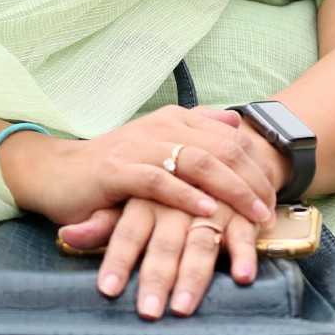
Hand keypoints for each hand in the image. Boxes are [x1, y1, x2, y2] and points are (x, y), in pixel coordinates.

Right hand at [0, 105, 285, 231]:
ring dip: (231, 190)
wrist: (56, 173)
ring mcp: (138, 146)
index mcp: (174, 120)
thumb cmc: (113, 167)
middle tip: (272, 211)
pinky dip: (187, 196)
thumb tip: (234, 121)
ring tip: (253, 214)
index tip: (277, 196)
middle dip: (253, 181)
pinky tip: (207, 211)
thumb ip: (196, 129)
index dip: (258, 166)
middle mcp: (160, 127)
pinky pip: (159, 180)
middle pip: (222, 149)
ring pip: (198, 161)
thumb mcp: (158, 145)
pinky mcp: (117, 170)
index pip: (230, 139)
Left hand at [61, 196, 260, 317]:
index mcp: (145, 198)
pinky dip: (244, 253)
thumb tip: (68, 234)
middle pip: (165, 242)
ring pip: (201, 241)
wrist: (208, 150)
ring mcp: (211, 204)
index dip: (117, 260)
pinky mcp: (239, 209)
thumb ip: (101, 222)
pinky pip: (243, 231)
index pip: (127, 231)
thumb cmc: (156, 188)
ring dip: (193, 276)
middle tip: (146, 312)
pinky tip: (243, 277)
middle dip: (155, 278)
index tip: (108, 290)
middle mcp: (176, 202)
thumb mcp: (125, 201)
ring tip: (182, 309)